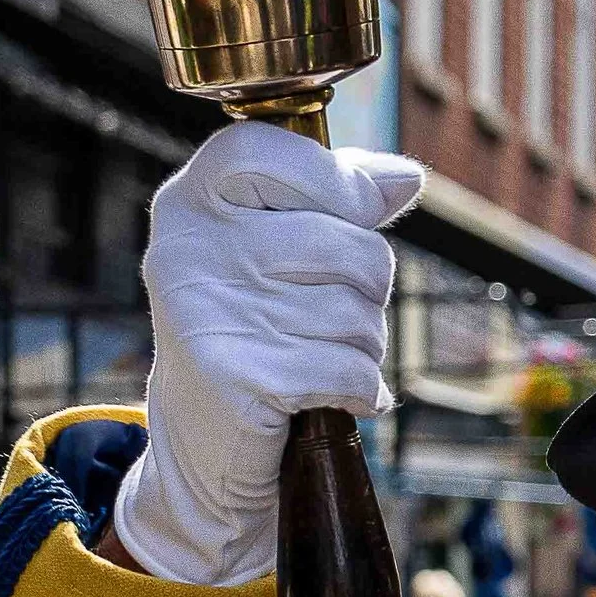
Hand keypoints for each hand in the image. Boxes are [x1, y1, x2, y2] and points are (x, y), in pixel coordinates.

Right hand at [111, 122, 420, 585]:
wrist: (204, 448)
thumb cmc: (253, 333)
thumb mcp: (278, 254)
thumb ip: (338, 205)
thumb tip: (407, 177)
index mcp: (191, 202)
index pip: (274, 148)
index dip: (336, 181)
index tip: (354, 216)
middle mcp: (188, 249)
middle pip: (348, 243)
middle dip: (369, 289)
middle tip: (336, 320)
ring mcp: (206, 314)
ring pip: (357, 312)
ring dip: (364, 347)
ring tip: (323, 361)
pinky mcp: (234, 379)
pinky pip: (349, 370)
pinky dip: (359, 390)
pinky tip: (330, 397)